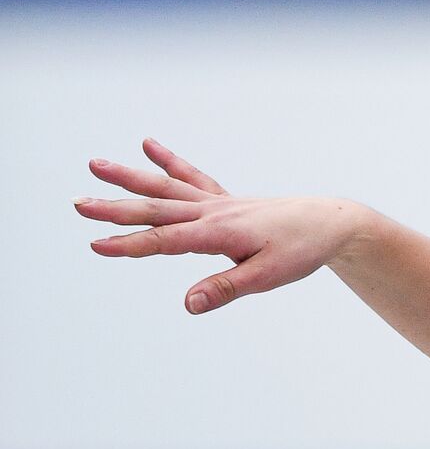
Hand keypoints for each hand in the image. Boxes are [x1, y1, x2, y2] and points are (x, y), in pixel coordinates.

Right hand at [75, 137, 369, 314]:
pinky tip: (148, 144)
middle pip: (157, 209)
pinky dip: (170, 162)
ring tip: (96, 165)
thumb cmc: (301, 250)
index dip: (130, 245)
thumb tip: (186, 304)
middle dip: (116, 208)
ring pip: (167, 188)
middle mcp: (214, 212)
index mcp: (220, 232)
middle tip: (78, 203)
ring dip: (131, 178)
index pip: (166, 241)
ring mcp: (219, 202)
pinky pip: (193, 178)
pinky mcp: (227, 200)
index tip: (95, 244)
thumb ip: (225, 288)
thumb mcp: (266, 277)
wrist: (331, 222)